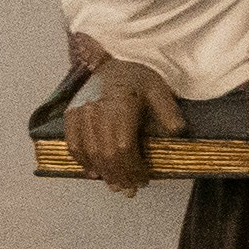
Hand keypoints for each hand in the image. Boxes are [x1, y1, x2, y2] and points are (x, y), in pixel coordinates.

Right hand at [62, 54, 176, 195]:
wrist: (112, 59)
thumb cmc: (136, 75)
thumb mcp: (158, 88)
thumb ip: (167, 111)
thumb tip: (177, 132)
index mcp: (120, 106)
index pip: (124, 148)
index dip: (133, 168)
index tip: (143, 179)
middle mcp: (97, 111)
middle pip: (106, 155)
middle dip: (119, 175)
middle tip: (130, 189)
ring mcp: (81, 112)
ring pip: (90, 152)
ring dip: (103, 173)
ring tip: (115, 184)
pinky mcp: (71, 113)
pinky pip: (73, 143)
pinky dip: (82, 161)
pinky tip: (93, 172)